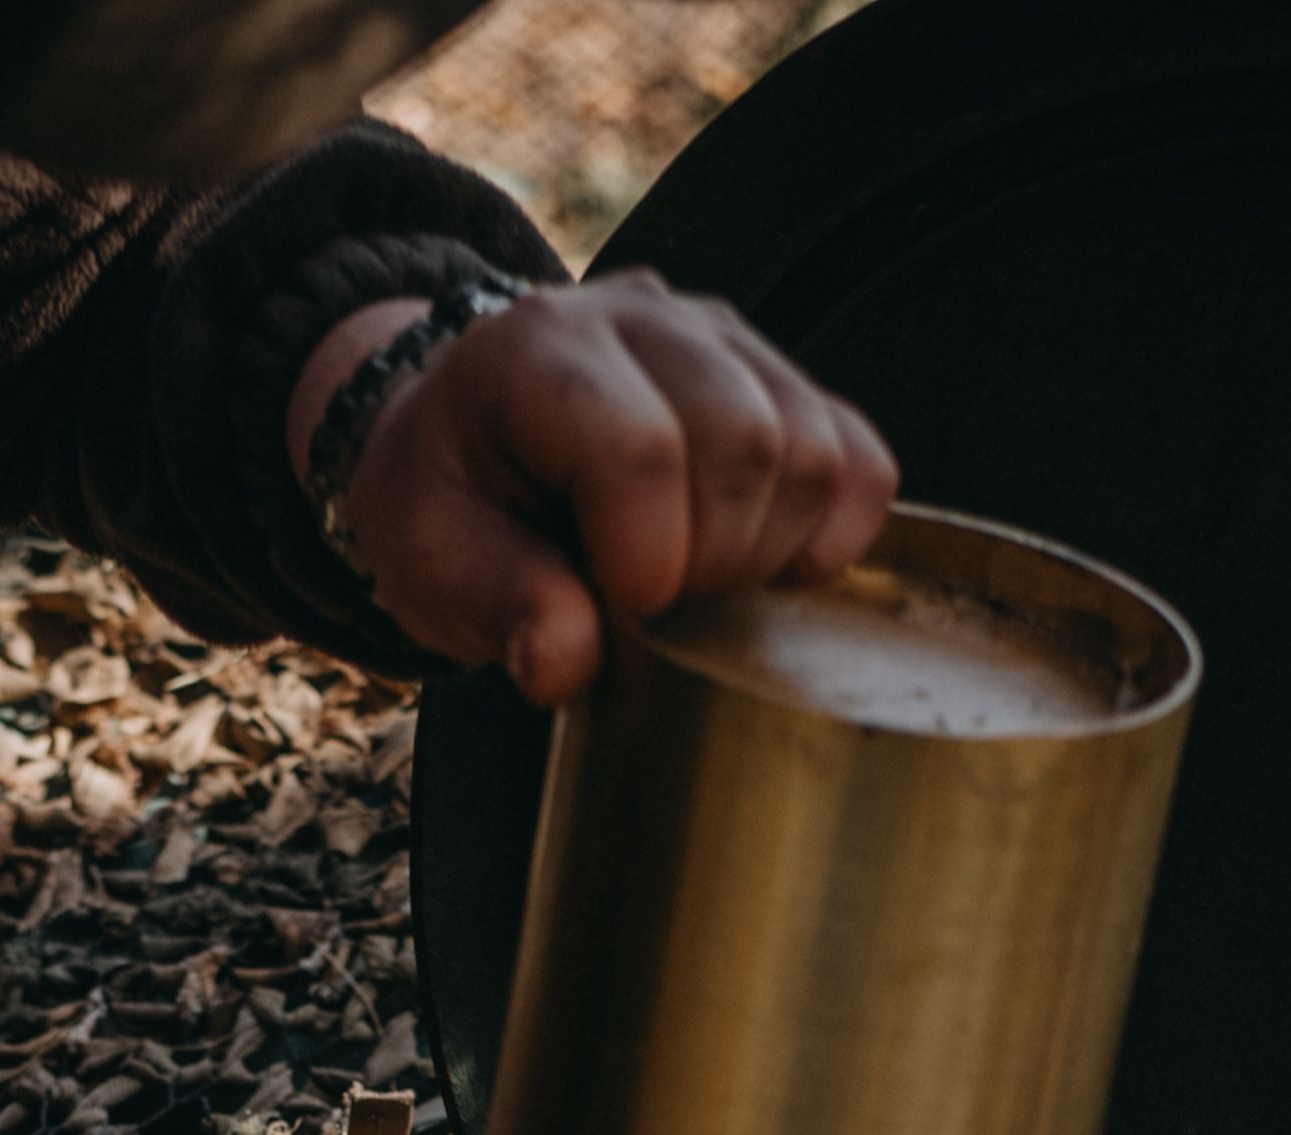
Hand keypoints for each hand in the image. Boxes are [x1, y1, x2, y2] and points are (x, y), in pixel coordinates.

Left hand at [297, 274, 900, 706]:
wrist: (470, 439)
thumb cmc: (452, 502)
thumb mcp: (429, 562)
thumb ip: (498, 606)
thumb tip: (570, 660)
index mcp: (540, 352)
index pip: (640, 447)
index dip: (647, 558)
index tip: (618, 608)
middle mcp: (643, 319)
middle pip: (748, 441)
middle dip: (712, 560)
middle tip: (655, 602)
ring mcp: (724, 339)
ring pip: (816, 451)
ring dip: (769, 551)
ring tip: (696, 580)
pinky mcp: (781, 379)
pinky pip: (861, 461)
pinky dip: (830, 535)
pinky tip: (761, 565)